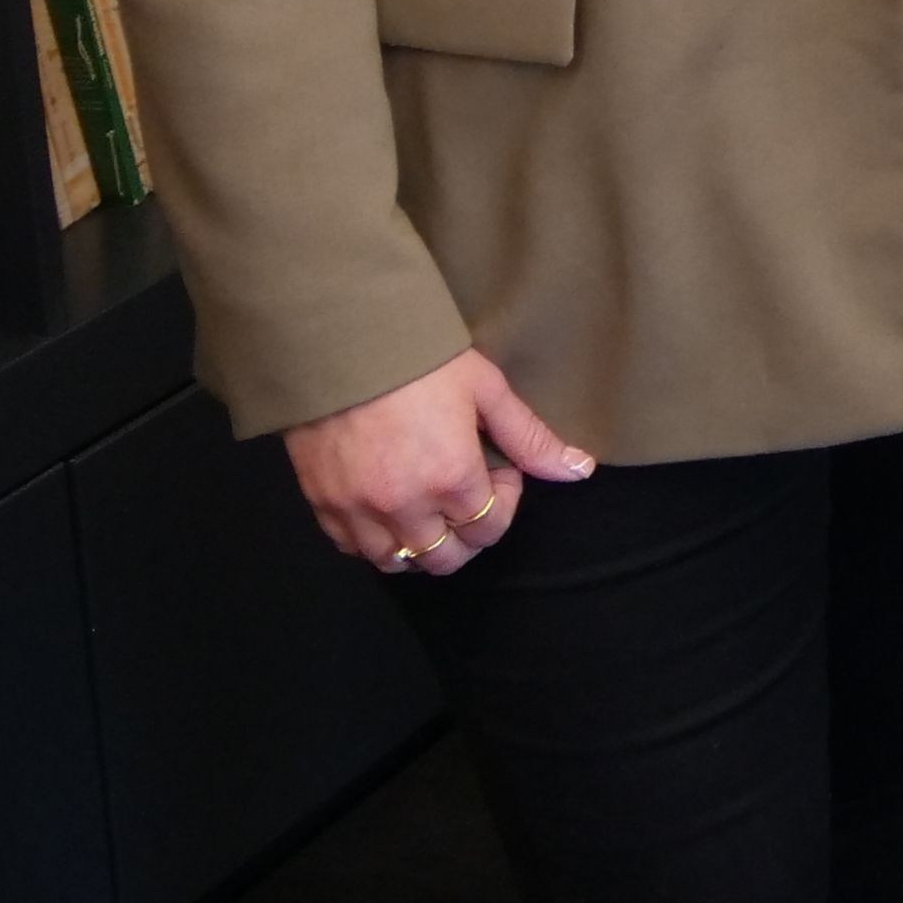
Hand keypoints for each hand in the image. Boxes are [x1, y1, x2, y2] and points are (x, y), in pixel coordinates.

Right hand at [285, 348, 594, 575]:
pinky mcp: (322, 504)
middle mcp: (404, 506)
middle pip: (445, 559)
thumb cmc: (421, 360)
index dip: (504, 503)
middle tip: (467, 496)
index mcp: (451, 479)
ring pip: (395, 561)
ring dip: (420, 545)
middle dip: (467, 535)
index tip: (497, 469)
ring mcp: (357, 509)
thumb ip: (531, 438)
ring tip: (429, 507)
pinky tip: (388, 509)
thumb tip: (580, 471)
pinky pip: (351, 548)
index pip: (489, 529)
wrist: (344, 341)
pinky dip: (373, 539)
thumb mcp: (487, 390)